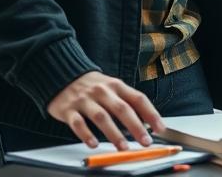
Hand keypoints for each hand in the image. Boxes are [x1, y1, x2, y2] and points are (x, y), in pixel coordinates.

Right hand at [46, 71, 163, 150]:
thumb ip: (126, 102)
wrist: (62, 74)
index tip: (160, 128)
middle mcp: (102, 91)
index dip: (151, 114)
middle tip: (145, 141)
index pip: (138, 99)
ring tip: (123, 147)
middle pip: (122, 109)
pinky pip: (78, 123)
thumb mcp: (112, 87)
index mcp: (116, 85)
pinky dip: (86, 135)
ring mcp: (85, 100)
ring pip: (102, 117)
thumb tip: (146, 123)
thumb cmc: (92, 86)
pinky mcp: (68, 110)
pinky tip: (94, 144)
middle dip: (136, 127)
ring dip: (114, 133)